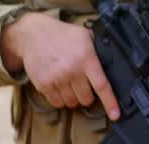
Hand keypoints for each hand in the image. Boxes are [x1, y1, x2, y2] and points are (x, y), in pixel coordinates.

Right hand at [0, 12, 119, 120]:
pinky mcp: (43, 84)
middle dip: (87, 95)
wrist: (33, 34)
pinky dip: (60, 99)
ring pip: (71, 103)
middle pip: (86, 99)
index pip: (101, 85)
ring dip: (73, 98)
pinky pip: (56, 103)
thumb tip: (109, 62)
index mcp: (85, 58)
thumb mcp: (83, 35)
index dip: (110, 102)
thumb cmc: (61, 34)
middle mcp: (72, 70)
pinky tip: (59, 87)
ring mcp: (56, 78)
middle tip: (82, 86)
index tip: (115, 115)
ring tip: (69, 84)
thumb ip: (97, 49)